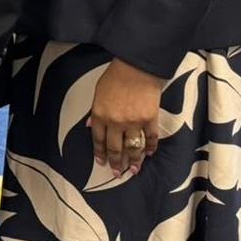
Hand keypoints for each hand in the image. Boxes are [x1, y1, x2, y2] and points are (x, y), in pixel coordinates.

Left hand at [89, 58, 165, 174]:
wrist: (136, 68)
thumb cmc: (115, 77)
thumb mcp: (97, 94)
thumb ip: (94, 113)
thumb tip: (90, 126)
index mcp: (100, 116)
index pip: (98, 140)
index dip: (100, 153)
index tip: (102, 163)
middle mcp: (115, 123)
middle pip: (115, 148)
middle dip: (116, 163)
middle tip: (117, 173)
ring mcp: (133, 123)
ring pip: (133, 148)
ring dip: (134, 161)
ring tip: (134, 170)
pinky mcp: (150, 120)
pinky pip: (150, 138)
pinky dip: (150, 147)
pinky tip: (149, 154)